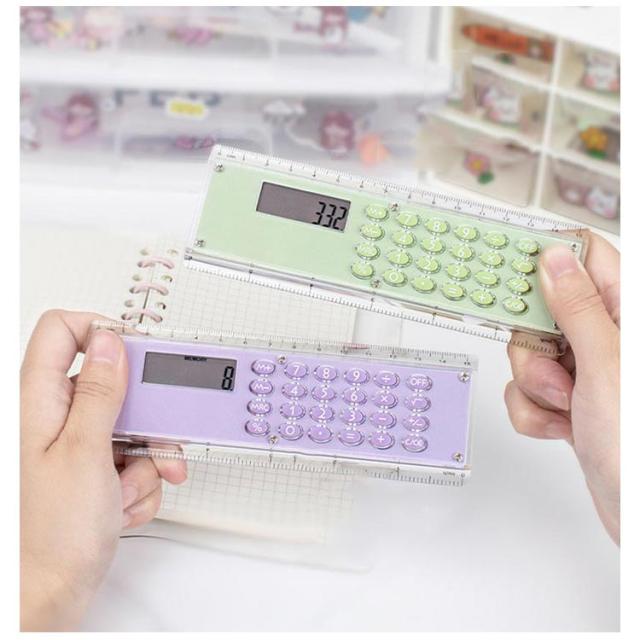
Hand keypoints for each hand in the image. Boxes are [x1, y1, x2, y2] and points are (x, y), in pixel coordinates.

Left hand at [20, 311, 187, 630]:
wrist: (47, 597)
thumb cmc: (49, 537)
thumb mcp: (85, 452)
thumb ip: (100, 391)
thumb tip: (109, 340)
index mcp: (38, 400)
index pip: (62, 331)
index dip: (101, 331)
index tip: (134, 352)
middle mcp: (53, 418)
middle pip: (112, 384)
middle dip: (143, 417)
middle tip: (155, 439)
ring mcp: (73, 445)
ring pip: (128, 425)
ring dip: (143, 461)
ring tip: (127, 490)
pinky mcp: (91, 469)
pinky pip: (129, 458)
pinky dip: (136, 482)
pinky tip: (119, 506)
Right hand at [505, 232, 619, 542]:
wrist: (637, 514)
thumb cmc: (637, 447)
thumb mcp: (606, 365)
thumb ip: (578, 307)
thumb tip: (555, 258)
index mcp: (626, 317)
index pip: (585, 259)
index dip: (547, 256)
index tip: (509, 263)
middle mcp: (606, 339)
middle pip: (544, 311)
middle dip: (534, 343)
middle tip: (553, 363)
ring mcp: (586, 371)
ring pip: (530, 354)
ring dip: (536, 385)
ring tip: (568, 405)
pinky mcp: (569, 400)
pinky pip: (529, 390)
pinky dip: (535, 411)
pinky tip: (563, 427)